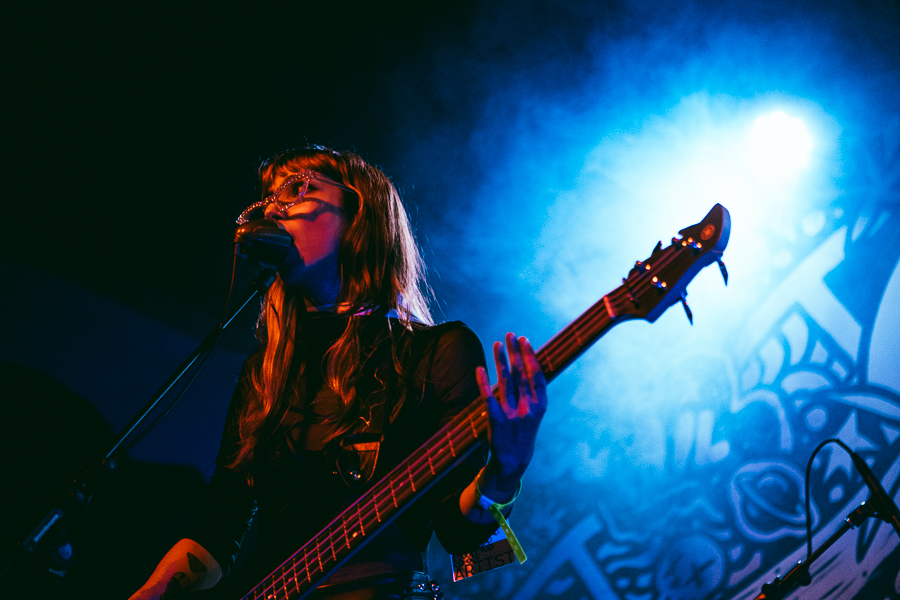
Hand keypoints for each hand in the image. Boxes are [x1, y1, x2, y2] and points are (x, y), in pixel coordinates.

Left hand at [476, 333, 546, 494]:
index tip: (524, 340)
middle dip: (514, 352)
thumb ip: (531, 391)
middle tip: (510, 334)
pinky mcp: (495, 420)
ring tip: (497, 343)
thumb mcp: (534, 413)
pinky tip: (479, 368)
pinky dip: (483, 382)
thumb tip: (527, 364)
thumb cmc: (524, 432)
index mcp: (540, 406)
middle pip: (520, 373)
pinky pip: (488, 397)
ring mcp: (511, 414)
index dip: (530, 356)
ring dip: (500, 360)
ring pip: (505, 381)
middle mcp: (528, 408)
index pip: (536, 375)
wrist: (514, 461)